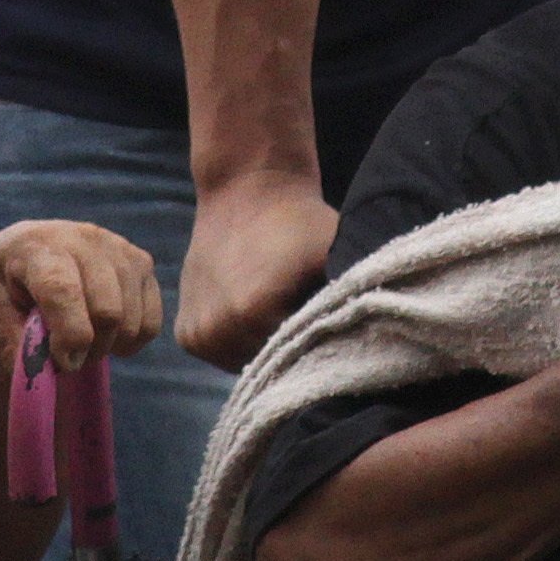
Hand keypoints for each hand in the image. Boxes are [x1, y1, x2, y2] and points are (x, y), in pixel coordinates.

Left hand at [0, 218, 166, 367]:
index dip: (67, 336)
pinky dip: (132, 342)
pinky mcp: (142, 263)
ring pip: (131, 321)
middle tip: (68, 357)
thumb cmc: (7, 282)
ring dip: (108, 347)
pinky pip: (151, 321)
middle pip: (108, 312)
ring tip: (84, 342)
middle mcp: (85, 238)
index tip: (62, 363)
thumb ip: (12, 340)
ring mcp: (120, 248)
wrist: (28, 249)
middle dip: (88, 349)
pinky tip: (108, 337)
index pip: (63, 291)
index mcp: (39, 246)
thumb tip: (43, 370)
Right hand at [180, 170, 339, 369]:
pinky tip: (252, 310)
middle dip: (293, 350)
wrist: (246, 192)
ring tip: (276, 311)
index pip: (304, 359)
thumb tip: (372, 338)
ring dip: (265, 350)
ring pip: (249, 367)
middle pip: (274, 367)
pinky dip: (241, 343)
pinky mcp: (187, 336)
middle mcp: (220, 329)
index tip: (330, 323)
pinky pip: (226, 357)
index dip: (322, 345)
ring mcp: (199, 336)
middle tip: (304, 316)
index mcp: (256, 312)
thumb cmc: (300, 225)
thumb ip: (350, 300)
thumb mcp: (333, 256)